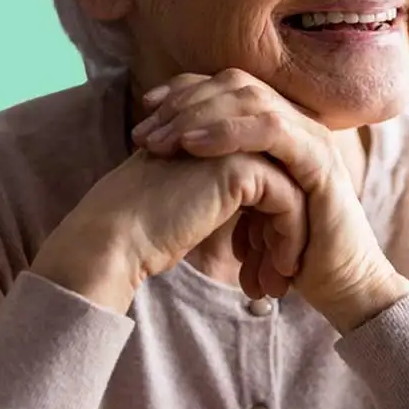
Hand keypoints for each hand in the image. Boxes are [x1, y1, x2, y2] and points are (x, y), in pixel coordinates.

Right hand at [31, 145, 307, 313]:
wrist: (116, 236)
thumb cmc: (145, 229)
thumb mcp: (195, 203)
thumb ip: (225, 196)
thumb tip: (260, 225)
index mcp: (216, 133)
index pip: (267, 172)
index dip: (272, 219)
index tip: (269, 261)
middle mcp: (228, 130)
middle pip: (284, 177)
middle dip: (288, 228)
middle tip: (283, 274)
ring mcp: (236, 143)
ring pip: (292, 187)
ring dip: (293, 236)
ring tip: (282, 278)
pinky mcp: (242, 166)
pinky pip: (287, 200)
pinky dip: (290, 237)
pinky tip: (280, 270)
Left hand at [131, 69, 408, 332]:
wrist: (341, 289)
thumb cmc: (288, 253)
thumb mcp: (243, 208)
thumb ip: (218, 179)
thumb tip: (168, 166)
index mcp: (278, 127)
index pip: (227, 87)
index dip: (185, 91)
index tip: (144, 110)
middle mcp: (296, 122)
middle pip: (235, 85)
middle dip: (184, 104)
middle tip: (144, 134)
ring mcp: (310, 137)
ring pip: (251, 100)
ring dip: (199, 116)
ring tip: (163, 140)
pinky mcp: (319, 160)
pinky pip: (271, 130)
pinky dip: (230, 133)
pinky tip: (194, 145)